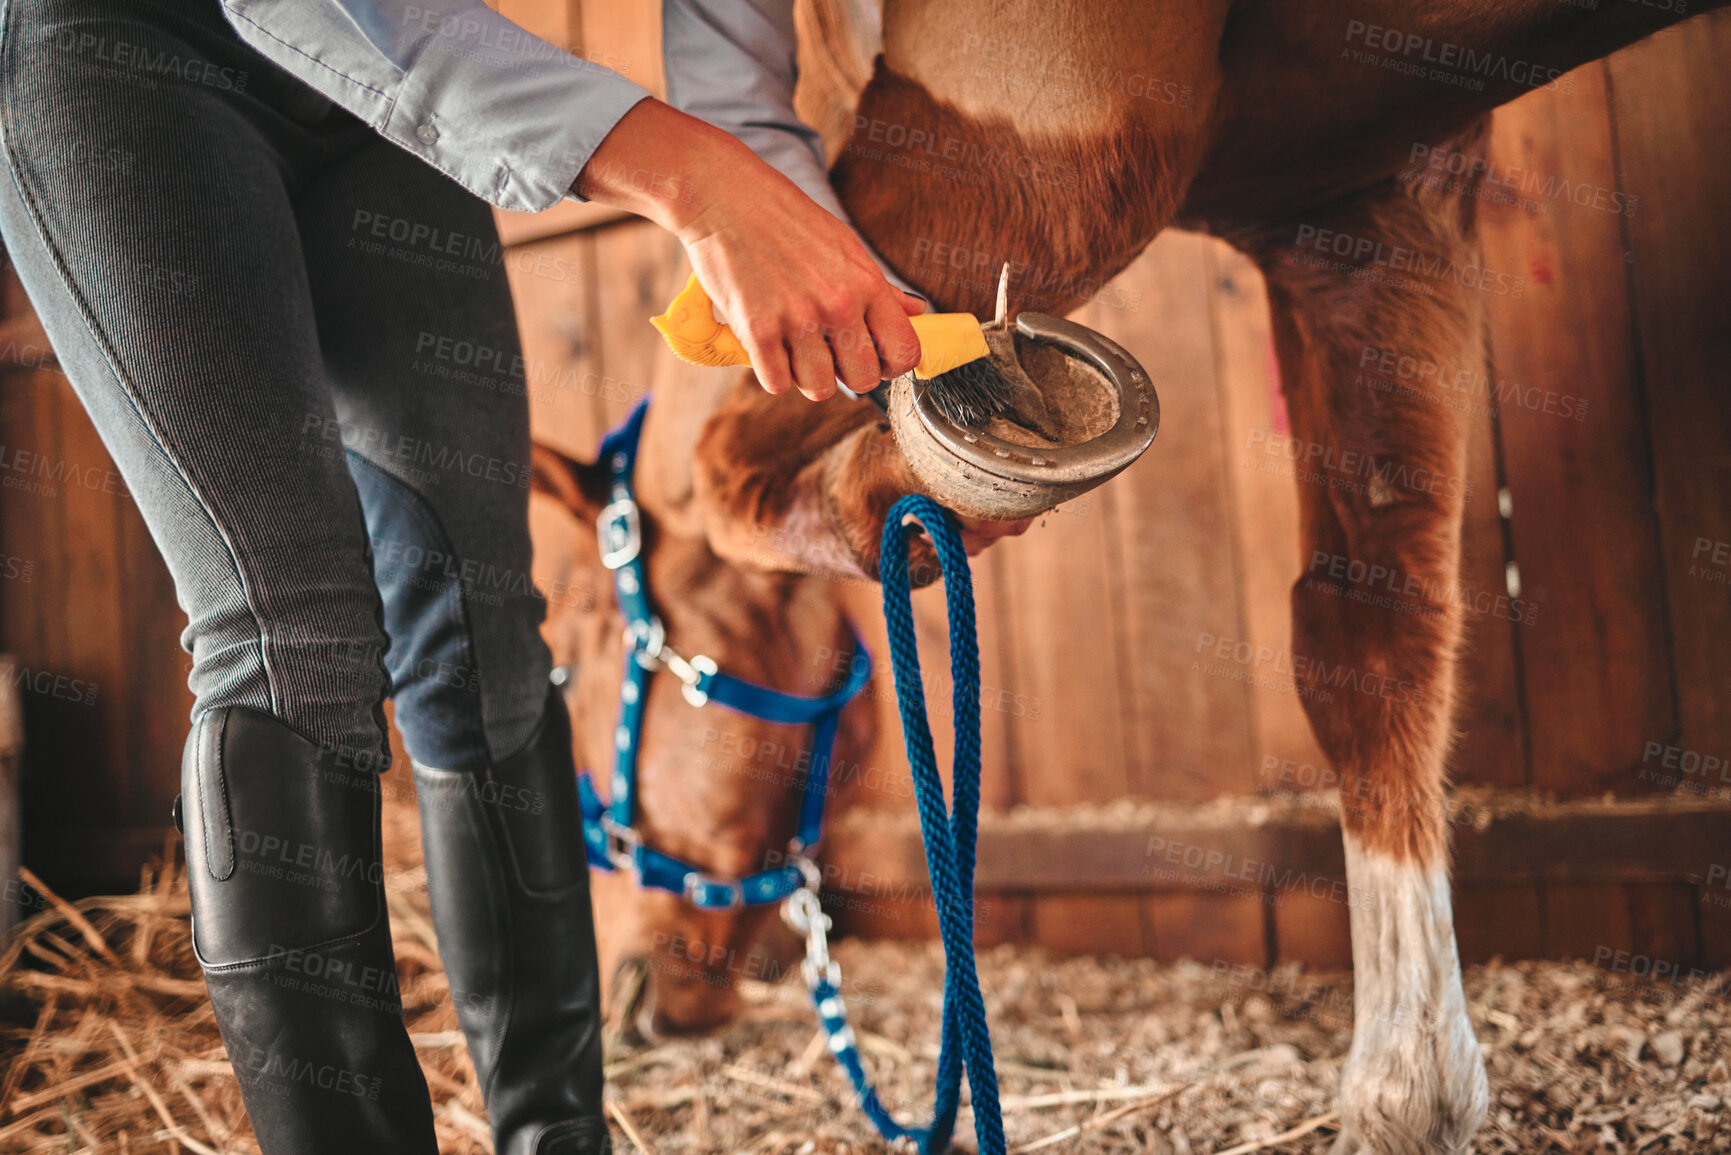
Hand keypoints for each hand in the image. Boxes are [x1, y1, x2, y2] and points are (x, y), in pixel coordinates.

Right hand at [575, 99, 923, 400]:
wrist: (725, 197)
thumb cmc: (785, 219)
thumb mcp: (844, 245)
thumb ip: (880, 287)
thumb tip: (917, 313)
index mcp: (866, 284)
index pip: (904, 353)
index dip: (892, 365)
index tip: (875, 357)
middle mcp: (838, 305)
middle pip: (864, 380)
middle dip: (848, 374)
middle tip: (829, 354)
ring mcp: (798, 320)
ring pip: (820, 388)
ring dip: (808, 376)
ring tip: (796, 348)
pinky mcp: (757, 331)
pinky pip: (777, 383)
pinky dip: (773, 372)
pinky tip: (770, 348)